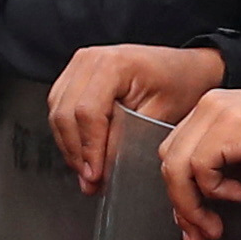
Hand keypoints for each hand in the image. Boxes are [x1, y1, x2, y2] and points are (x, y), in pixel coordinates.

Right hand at [51, 44, 220, 192]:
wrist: (184, 69)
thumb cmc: (179, 84)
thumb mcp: (159, 116)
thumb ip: (126, 140)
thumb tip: (100, 168)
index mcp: (114, 64)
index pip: (87, 112)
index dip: (88, 149)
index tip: (94, 175)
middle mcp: (90, 59)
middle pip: (65, 113)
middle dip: (75, 153)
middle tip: (90, 181)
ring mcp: (79, 64)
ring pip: (56, 111)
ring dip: (69, 146)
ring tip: (87, 171)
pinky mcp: (75, 74)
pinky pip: (58, 106)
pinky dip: (68, 133)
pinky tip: (83, 152)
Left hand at [160, 87, 240, 239]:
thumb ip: (214, 187)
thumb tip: (189, 225)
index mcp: (211, 113)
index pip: (175, 154)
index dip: (179, 195)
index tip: (192, 227)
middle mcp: (209, 106)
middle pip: (170, 159)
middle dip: (181, 204)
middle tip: (200, 234)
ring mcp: (219, 111)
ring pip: (178, 163)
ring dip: (193, 203)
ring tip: (216, 221)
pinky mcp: (233, 123)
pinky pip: (201, 164)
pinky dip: (213, 188)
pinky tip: (237, 194)